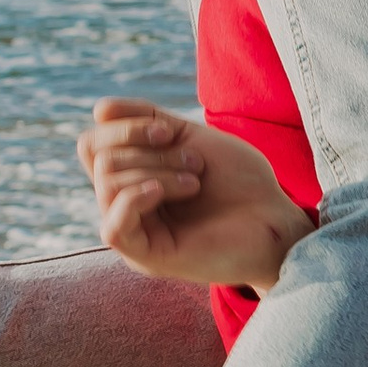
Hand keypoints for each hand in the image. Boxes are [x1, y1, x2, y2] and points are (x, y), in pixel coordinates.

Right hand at [77, 98, 310, 292]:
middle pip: (100, 161)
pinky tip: (163, 191)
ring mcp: (135, 233)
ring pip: (107, 186)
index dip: (124, 128)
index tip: (168, 131)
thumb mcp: (191, 138)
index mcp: (133, 178)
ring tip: (196, 181)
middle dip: (147, 150)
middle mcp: (126, 206)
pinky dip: (136, 198)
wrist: (274, 219)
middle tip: (196, 163)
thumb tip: (99, 108)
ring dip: (156, 171)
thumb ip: (147, 121)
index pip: (93, 145)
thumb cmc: (239, 182)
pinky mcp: (146, 258)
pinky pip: (114, 227)